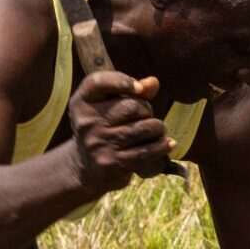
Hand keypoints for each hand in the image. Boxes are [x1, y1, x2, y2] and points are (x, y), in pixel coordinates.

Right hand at [66, 71, 170, 192]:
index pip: (98, 82)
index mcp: (82, 103)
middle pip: (131, 106)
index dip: (121, 81)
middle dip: (147, 110)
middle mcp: (87, 123)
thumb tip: (152, 83)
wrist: (89, 167)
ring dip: (158, 128)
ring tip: (158, 130)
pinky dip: (162, 146)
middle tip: (147, 117)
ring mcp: (99, 144)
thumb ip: (132, 92)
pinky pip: (146, 151)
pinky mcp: (112, 163)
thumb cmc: (106, 128)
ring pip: (144, 128)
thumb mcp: (110, 106)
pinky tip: (168, 144)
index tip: (138, 88)